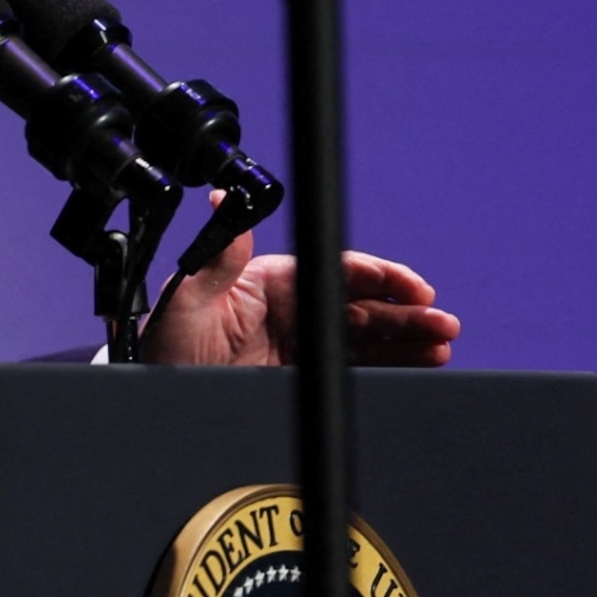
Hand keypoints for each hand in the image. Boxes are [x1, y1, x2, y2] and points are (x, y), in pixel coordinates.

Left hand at [137, 206, 459, 369]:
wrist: (154, 398)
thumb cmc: (165, 347)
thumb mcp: (185, 301)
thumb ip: (218, 257)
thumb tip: (229, 199)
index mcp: (271, 282)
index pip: (336, 273)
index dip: (379, 278)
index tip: (410, 288)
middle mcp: (292, 310)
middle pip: (361, 306)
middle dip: (405, 314)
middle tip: (442, 324)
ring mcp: (300, 346)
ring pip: (364, 338)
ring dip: (406, 340)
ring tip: (441, 346)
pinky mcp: (302, 378)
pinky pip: (351, 369)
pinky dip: (388, 367)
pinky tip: (417, 366)